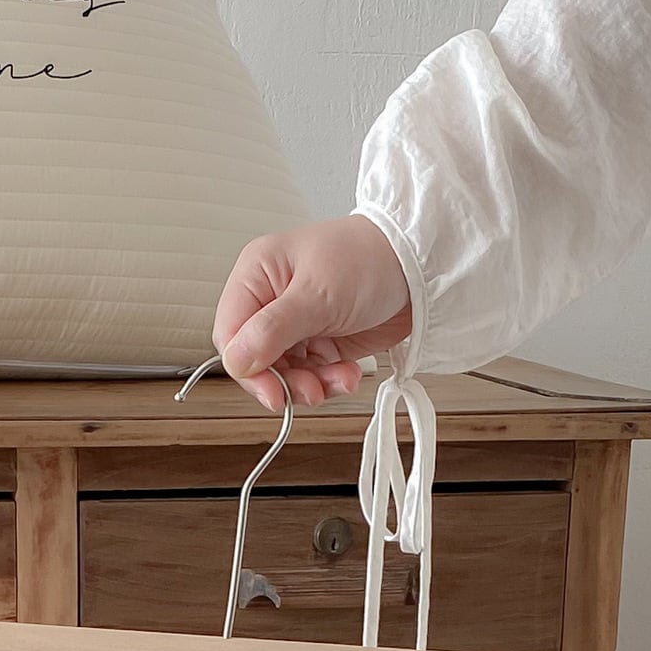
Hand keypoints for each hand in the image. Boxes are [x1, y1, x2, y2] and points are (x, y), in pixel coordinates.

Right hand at [214, 215, 412, 410]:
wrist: (419, 268)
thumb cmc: (369, 259)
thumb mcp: (317, 295)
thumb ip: (272, 330)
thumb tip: (236, 361)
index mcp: (258, 275)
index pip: (230, 334)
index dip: (247, 368)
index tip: (272, 392)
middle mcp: (272, 300)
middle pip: (256, 360)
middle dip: (285, 381)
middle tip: (310, 391)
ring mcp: (297, 324)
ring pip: (285, 374)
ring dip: (312, 385)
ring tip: (338, 380)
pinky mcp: (321, 342)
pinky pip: (312, 376)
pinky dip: (329, 382)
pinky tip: (349, 374)